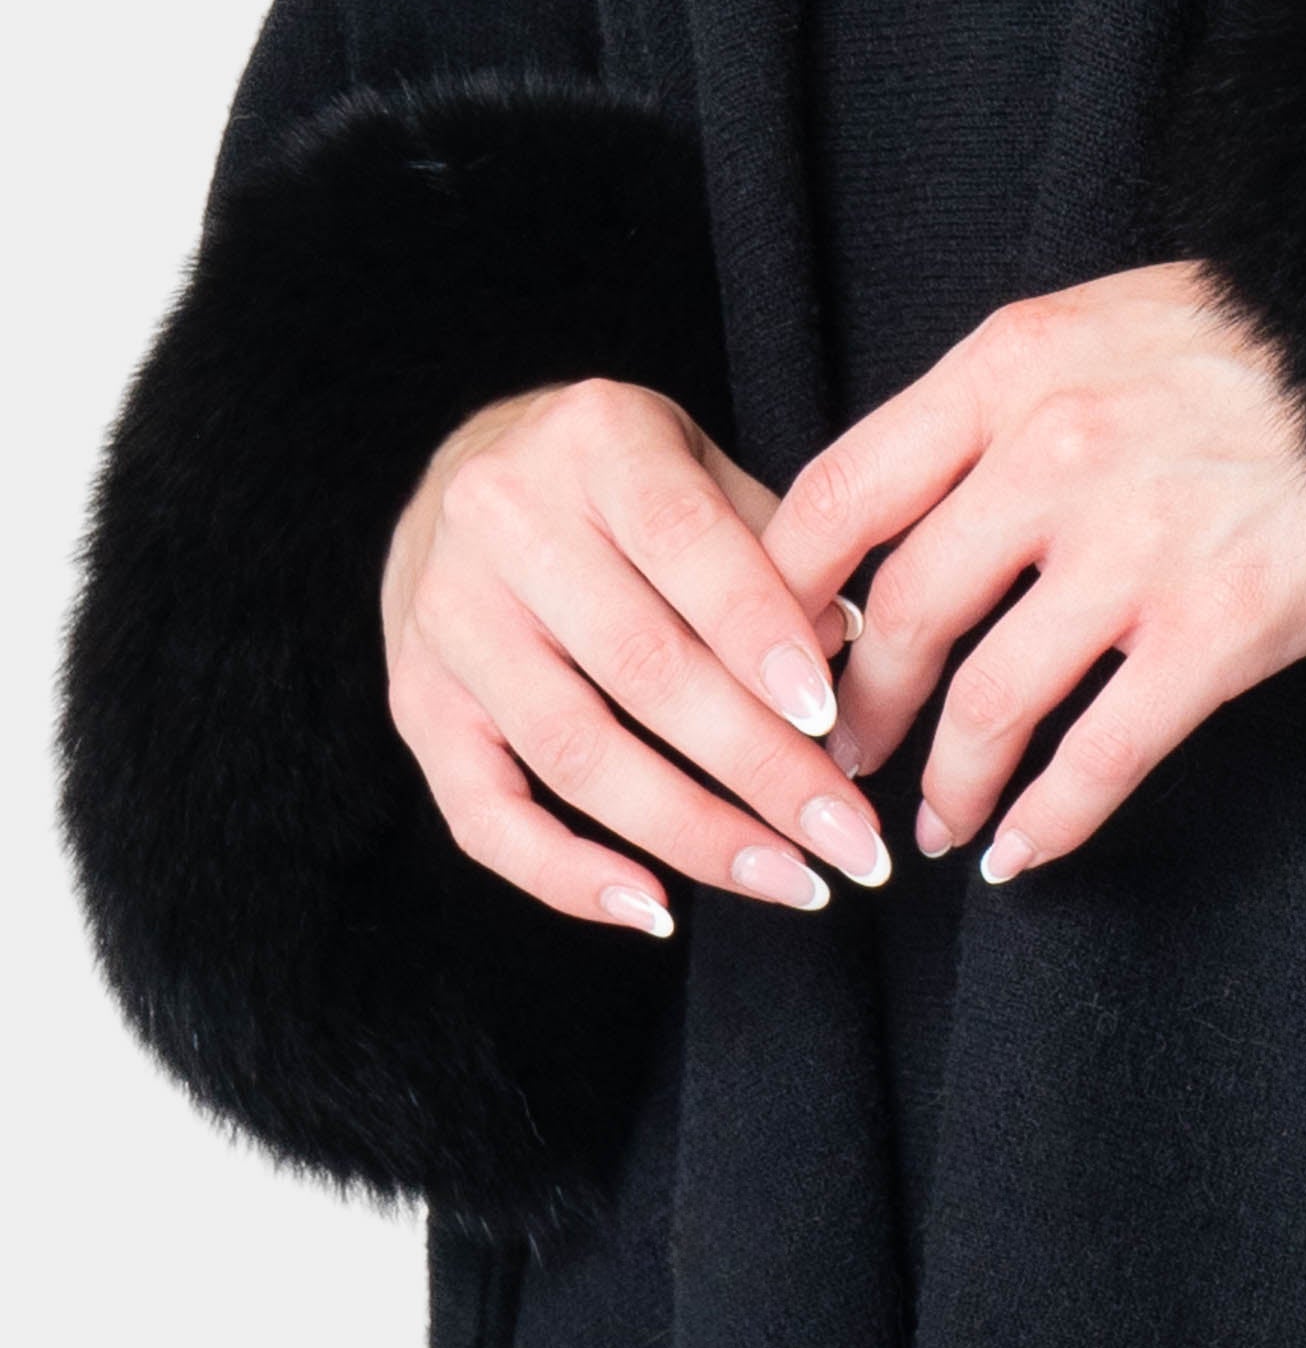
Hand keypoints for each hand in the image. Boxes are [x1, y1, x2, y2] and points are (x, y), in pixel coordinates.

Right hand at [382, 378, 890, 932]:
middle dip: (762, 768)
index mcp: (593, 439)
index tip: (831, 720)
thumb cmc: (620, 477)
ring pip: (575, 753)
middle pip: (642, 668)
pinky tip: (655, 908)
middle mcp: (501, 522)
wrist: (469, 465)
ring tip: (792, 880)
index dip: (761, 639)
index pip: (686, 547)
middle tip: (849, 837)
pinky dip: (567, 876)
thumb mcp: (705, 465)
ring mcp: (446, 618)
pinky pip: (482, 815)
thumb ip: (776, 548)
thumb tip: (841, 653)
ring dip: (694, 834)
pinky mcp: (414, 700)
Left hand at [759, 265, 1305, 878]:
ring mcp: (1136, 550)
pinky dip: (1047, 823)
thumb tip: (912, 502)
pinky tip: (1019, 854)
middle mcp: (1054, 456)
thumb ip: (1002, 400)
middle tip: (846, 755)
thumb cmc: (1263, 339)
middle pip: (904, 613)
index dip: (784, 595)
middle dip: (859, 709)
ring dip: (947, 781)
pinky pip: (1102, 757)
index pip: (842, 495)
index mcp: (1009, 368)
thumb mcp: (1105, 321)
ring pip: (990, 700)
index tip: (775, 651)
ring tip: (934, 823)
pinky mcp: (1217, 631)